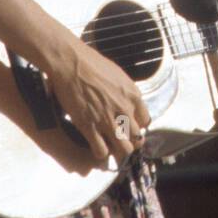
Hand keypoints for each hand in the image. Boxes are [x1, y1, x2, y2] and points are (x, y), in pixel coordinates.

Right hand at [42, 37, 150, 165]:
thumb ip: (125, 92)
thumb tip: (125, 101)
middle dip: (131, 142)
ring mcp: (108, 121)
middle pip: (137, 138)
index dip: (138, 127)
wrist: (72, 64)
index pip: (145, 121)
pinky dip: (101, 153)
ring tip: (112, 149)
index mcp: (133, 96)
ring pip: (124, 149)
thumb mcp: (118, 75)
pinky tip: (97, 148)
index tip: (131, 128)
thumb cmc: (92, 64)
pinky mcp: (90, 128)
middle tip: (122, 143)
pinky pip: (102, 151)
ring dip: (119, 152)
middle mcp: (125, 110)